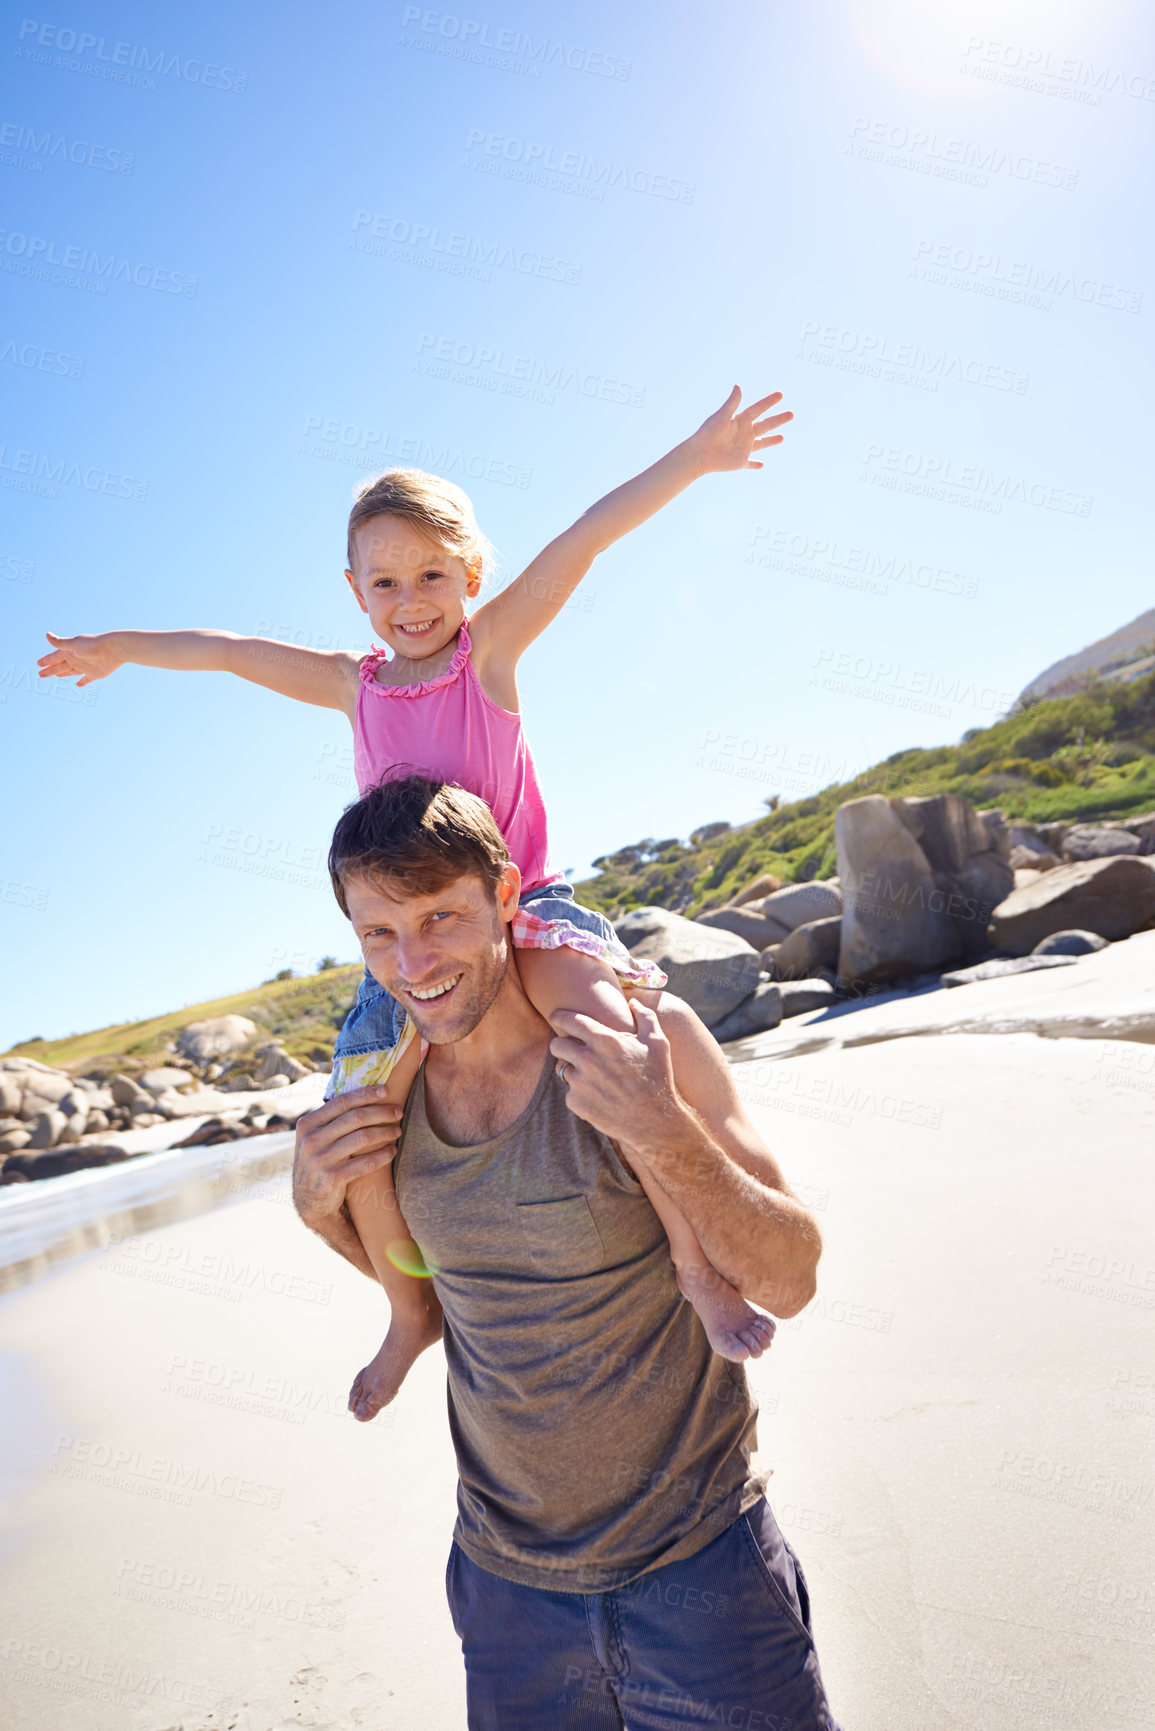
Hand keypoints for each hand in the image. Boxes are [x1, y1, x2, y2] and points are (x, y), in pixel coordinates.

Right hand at [38, 631, 123, 686]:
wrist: (114, 649)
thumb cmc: (93, 644)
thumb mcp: (74, 644)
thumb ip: (60, 643)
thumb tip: (46, 634)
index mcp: (70, 651)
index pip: (54, 657)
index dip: (46, 660)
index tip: (38, 663)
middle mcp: (77, 659)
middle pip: (60, 666)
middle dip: (50, 670)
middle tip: (40, 674)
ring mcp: (86, 666)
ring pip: (71, 672)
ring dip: (63, 674)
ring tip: (56, 676)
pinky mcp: (96, 673)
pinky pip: (87, 679)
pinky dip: (82, 682)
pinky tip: (78, 685)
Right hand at [292, 1086, 403, 1232]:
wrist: (309, 1200)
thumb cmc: (320, 1160)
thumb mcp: (315, 1137)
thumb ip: (330, 1118)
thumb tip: (361, 1091)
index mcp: (307, 1124)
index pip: (341, 1102)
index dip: (366, 1094)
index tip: (386, 1090)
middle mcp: (311, 1140)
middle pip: (355, 1118)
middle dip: (381, 1112)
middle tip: (399, 1112)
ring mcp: (320, 1160)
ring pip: (363, 1138)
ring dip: (385, 1132)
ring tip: (398, 1131)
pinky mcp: (332, 1178)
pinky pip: (365, 1162)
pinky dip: (382, 1155)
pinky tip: (393, 1150)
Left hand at [549, 1001, 685, 1155]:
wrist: (655, 1121)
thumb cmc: (658, 1077)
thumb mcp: (658, 1042)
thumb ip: (645, 1016)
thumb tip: (632, 1002)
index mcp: (605, 1040)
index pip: (569, 1021)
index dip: (559, 1017)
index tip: (555, 1017)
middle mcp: (587, 1059)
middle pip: (556, 1045)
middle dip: (562, 1045)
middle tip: (573, 1050)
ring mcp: (579, 1083)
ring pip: (562, 1069)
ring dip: (573, 1070)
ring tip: (593, 1077)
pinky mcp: (576, 1103)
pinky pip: (569, 1091)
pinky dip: (579, 1092)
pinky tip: (597, 1095)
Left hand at [688, 385, 792, 473]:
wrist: (699, 454)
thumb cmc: (708, 433)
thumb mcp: (721, 416)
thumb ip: (732, 403)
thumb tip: (738, 386)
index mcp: (740, 420)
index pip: (758, 409)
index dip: (769, 402)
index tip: (781, 394)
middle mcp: (744, 433)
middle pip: (765, 425)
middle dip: (778, 420)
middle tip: (792, 414)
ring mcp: (743, 447)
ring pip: (761, 443)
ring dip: (772, 441)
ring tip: (782, 437)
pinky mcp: (739, 461)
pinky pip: (749, 463)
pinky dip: (755, 464)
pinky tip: (762, 465)